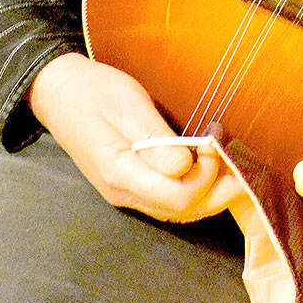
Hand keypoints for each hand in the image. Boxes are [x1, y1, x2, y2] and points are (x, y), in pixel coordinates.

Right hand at [27, 52, 238, 221]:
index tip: (216, 143)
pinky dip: (192, 191)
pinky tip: (208, 172)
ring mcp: (124, 192)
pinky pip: (165, 200)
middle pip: (180, 210)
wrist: (59, 92)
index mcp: (120, 172)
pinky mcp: (127, 184)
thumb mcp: (128, 105)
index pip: (177, 195)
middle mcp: (123, 191)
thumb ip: (155, 139)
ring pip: (174, 210)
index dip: (206, 175)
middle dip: (217, 192)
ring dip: (208, 194)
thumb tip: (186, 165)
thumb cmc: (96, 91)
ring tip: (234, 170)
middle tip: (242, 166)